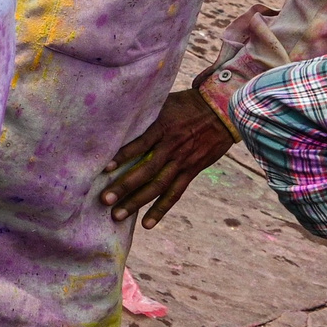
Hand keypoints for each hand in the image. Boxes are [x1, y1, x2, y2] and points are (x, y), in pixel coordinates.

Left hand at [102, 86, 236, 228]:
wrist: (223, 110)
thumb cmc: (187, 104)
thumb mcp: (164, 103)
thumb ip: (144, 113)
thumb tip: (115, 114)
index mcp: (162, 128)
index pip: (140, 144)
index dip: (122, 156)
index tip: (103, 168)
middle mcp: (171, 147)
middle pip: (146, 170)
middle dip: (124, 186)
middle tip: (104, 200)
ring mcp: (182, 161)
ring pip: (158, 186)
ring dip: (137, 202)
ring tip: (117, 215)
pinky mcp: (191, 171)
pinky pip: (175, 193)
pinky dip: (160, 209)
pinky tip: (147, 223)